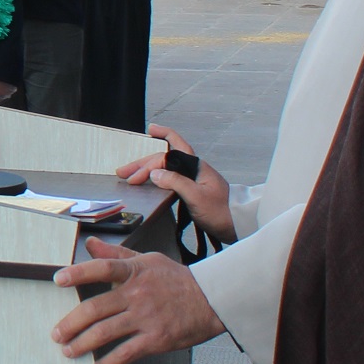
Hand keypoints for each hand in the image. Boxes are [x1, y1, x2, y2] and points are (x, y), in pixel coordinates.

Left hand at [51, 241, 224, 363]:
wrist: (213, 300)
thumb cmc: (176, 279)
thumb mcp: (148, 260)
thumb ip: (116, 255)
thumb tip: (90, 243)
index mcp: (134, 272)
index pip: (102, 268)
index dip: (79, 273)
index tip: (57, 279)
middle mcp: (138, 294)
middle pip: (96, 309)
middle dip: (71, 323)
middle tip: (56, 334)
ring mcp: (146, 318)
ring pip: (105, 333)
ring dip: (82, 344)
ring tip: (68, 351)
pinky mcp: (156, 339)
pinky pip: (127, 353)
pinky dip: (109, 362)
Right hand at [114, 124, 234, 241]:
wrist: (239, 224)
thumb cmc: (222, 212)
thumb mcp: (197, 197)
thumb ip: (175, 182)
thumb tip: (155, 173)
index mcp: (196, 166)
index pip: (171, 150)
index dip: (157, 146)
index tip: (146, 139)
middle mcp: (193, 170)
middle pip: (164, 159)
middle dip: (142, 163)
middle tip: (124, 172)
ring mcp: (192, 180)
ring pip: (165, 168)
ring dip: (147, 171)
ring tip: (130, 178)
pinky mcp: (192, 191)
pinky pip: (169, 179)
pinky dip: (156, 179)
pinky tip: (149, 182)